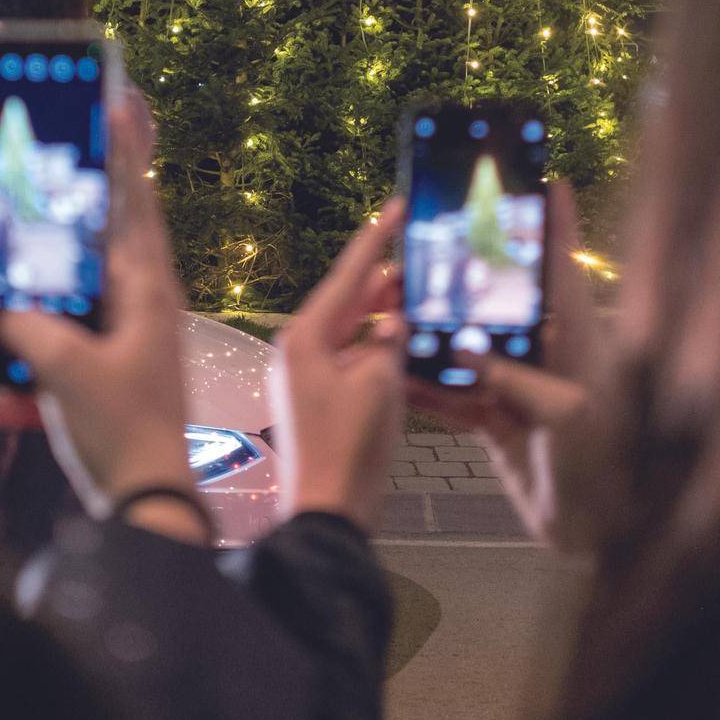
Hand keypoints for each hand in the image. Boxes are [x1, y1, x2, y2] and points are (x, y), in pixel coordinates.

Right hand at [0, 92, 201, 541]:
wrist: (147, 509)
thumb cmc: (122, 430)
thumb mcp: (69, 371)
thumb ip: (31, 327)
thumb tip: (4, 309)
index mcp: (147, 290)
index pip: (135, 203)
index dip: (124, 152)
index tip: (117, 103)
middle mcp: (143, 306)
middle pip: (106, 238)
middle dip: (74, 210)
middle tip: (48, 165)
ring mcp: (129, 341)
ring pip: (79, 296)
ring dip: (40, 297)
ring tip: (3, 286)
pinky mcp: (109, 376)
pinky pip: (63, 357)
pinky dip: (31, 375)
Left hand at [272, 200, 405, 534]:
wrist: (329, 512)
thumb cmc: (350, 446)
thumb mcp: (381, 384)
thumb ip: (389, 342)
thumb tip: (391, 321)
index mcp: (305, 337)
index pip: (348, 276)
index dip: (375, 240)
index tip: (394, 207)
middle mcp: (299, 349)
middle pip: (347, 301)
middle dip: (384, 281)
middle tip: (420, 254)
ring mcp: (306, 376)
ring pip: (351, 331)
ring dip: (383, 316)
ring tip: (419, 293)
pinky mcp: (318, 399)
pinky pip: (351, 358)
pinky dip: (377, 348)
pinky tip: (404, 343)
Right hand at [407, 183, 600, 549]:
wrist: (603, 538)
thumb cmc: (606, 470)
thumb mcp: (570, 417)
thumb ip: (519, 379)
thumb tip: (471, 352)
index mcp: (581, 344)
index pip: (565, 273)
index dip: (559, 226)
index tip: (549, 180)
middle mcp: (551, 358)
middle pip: (507, 304)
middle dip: (473, 279)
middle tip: (438, 247)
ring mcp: (522, 390)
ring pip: (473, 349)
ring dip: (439, 335)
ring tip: (400, 308)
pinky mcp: (500, 424)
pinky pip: (457, 396)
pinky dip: (429, 388)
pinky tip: (397, 376)